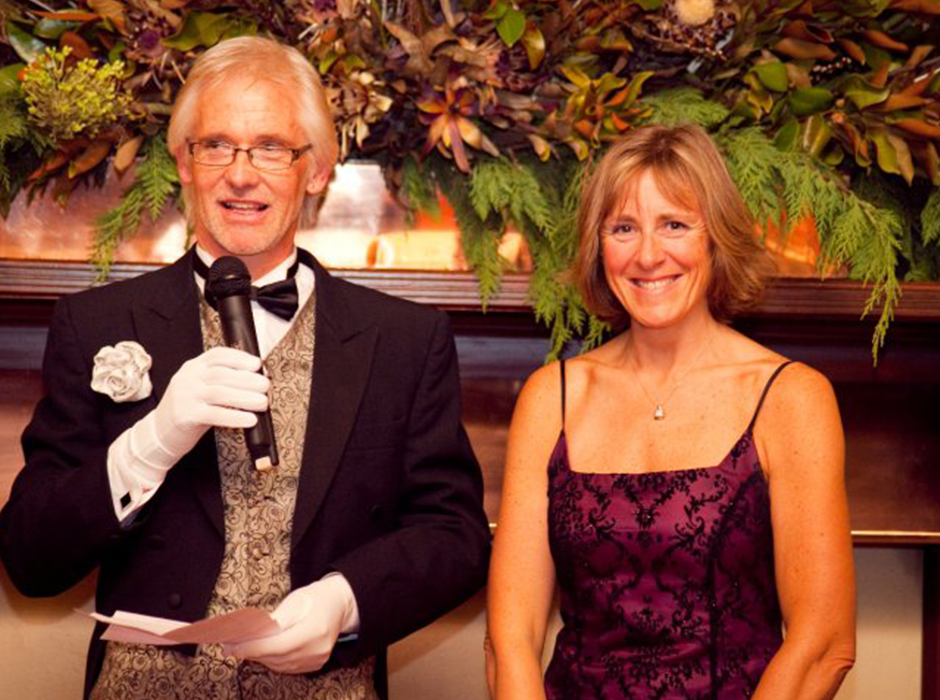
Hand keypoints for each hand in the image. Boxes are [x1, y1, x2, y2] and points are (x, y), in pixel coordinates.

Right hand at [151, 346, 268, 460]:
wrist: (159, 433)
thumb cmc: (189, 410)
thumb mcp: (202, 390)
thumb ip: (225, 383)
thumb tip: (259, 378)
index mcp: (193, 367)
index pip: (217, 355)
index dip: (239, 358)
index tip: (257, 364)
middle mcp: (188, 378)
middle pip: (221, 374)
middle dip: (247, 379)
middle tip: (266, 386)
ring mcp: (185, 396)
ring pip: (219, 393)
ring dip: (245, 397)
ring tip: (263, 403)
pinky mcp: (185, 416)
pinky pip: (214, 415)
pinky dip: (234, 417)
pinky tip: (249, 420)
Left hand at [226, 575, 358, 673]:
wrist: (340, 604)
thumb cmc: (316, 597)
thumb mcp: (294, 601)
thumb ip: (273, 620)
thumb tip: (247, 633)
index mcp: (314, 630)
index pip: (276, 645)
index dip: (252, 648)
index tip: (232, 647)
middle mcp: (317, 649)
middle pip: (276, 657)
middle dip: (251, 652)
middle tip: (230, 646)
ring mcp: (317, 659)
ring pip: (279, 665)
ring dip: (259, 657)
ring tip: (243, 648)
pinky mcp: (315, 665)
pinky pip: (287, 667)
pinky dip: (272, 660)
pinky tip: (262, 652)